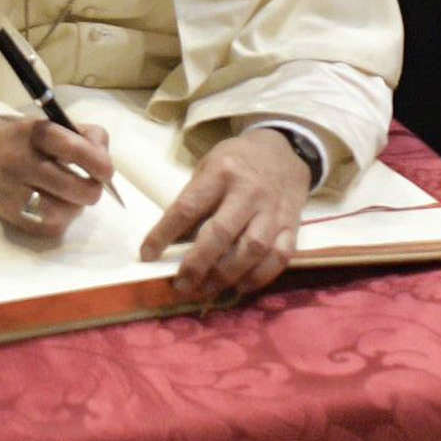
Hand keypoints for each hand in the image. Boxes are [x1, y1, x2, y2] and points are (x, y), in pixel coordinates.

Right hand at [0, 115, 113, 238]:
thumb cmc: (29, 141)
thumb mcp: (54, 125)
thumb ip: (87, 138)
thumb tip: (106, 168)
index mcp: (33, 132)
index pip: (72, 148)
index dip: (97, 162)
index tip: (106, 171)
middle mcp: (18, 160)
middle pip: (72, 187)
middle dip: (92, 190)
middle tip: (92, 186)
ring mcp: (10, 189)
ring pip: (62, 211)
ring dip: (76, 207)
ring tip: (71, 196)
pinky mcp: (8, 213)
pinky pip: (49, 226)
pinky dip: (61, 219)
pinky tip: (55, 205)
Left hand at [139, 128, 312, 297]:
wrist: (282, 150)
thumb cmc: (236, 161)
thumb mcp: (208, 167)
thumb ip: (194, 200)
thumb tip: (173, 242)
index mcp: (220, 173)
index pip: (187, 207)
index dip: (164, 234)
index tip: (147, 255)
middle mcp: (248, 192)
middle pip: (220, 233)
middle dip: (197, 264)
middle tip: (180, 284)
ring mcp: (273, 210)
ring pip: (252, 249)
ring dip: (226, 276)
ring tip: (206, 289)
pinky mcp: (292, 226)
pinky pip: (279, 257)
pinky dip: (259, 277)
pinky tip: (240, 287)